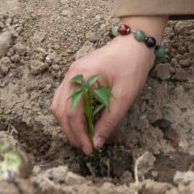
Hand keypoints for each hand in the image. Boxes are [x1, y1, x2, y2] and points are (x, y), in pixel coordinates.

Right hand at [49, 33, 156, 152]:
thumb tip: (97, 143)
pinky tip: (82, 121)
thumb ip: (109, 121)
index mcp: (82, 77)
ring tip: (82, 137)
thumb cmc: (132, 67)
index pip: (72, 112)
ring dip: (67, 123)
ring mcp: (71, 73)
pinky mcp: (76, 75)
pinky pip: (65, 97)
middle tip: (85, 147)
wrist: (135, 44)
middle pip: (61, 109)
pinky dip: (70, 112)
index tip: (88, 149)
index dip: (79, 134)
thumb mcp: (124, 97)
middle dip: (71, 131)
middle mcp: (71, 74)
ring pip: (58, 104)